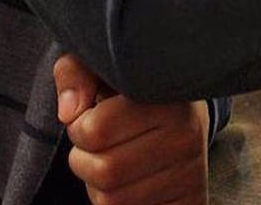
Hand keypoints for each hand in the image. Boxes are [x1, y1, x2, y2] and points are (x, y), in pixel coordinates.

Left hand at [54, 53, 208, 204]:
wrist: (185, 114)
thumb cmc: (135, 93)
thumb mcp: (106, 69)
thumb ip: (77, 73)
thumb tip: (69, 112)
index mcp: (168, 96)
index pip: (95, 129)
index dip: (80, 126)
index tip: (93, 115)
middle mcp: (187, 134)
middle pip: (103, 170)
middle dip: (86, 160)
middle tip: (103, 143)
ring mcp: (191, 171)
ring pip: (112, 200)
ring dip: (101, 186)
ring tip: (119, 158)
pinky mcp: (191, 199)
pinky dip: (121, 204)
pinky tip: (133, 181)